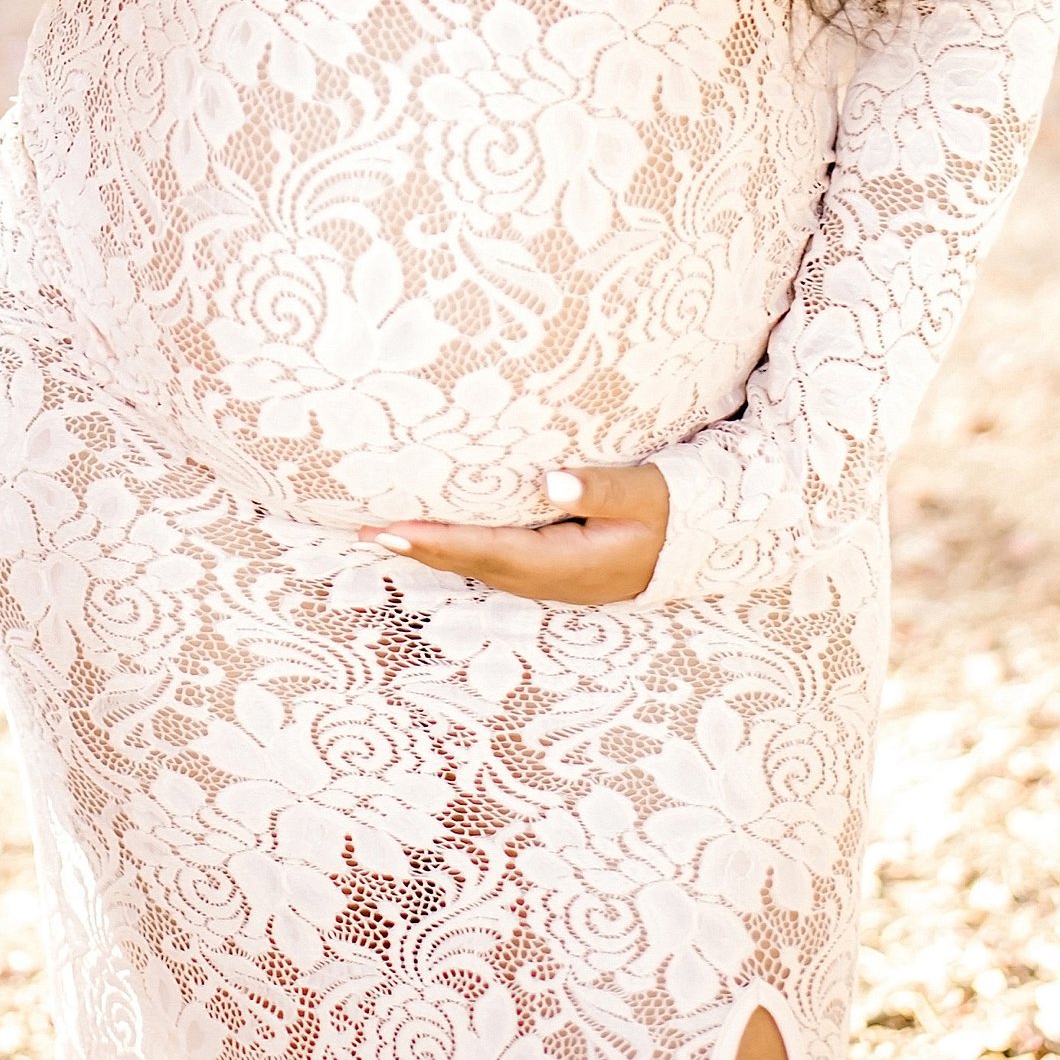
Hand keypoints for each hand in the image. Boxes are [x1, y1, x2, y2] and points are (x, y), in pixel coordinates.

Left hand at [359, 462, 669, 606]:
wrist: (692, 544)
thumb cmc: (667, 512)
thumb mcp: (642, 494)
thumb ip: (599, 486)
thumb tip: (552, 480)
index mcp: (567, 563)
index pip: (490, 551)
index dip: (440, 542)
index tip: (396, 529)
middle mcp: (549, 579)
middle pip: (473, 563)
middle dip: (421, 548)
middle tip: (367, 529)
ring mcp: (547, 578)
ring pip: (479, 564)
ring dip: (433, 550)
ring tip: (385, 531)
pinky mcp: (548, 567)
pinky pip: (493, 559)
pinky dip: (458, 547)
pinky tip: (434, 534)